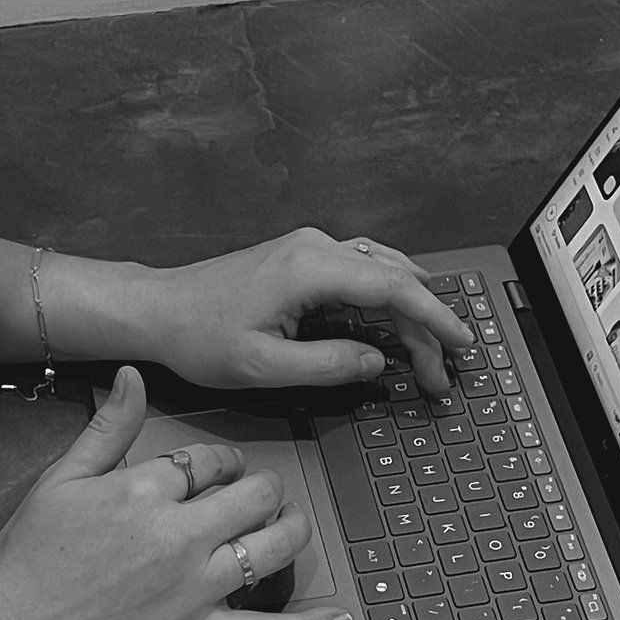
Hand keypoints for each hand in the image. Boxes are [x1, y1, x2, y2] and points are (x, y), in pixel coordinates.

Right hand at [0, 367, 350, 619]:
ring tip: (288, 524)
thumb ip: (108, 427)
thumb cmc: (29, 557)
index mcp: (144, 492)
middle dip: (263, 489)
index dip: (220, 460)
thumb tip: (133, 376)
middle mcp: (178, 537)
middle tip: (257, 493)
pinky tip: (338, 618)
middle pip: (254, 497)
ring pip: (271, 550)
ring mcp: (192, 589)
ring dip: (291, 531)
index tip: (216, 468)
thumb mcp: (61, 479)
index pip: (209, 461)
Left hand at [127, 228, 478, 395]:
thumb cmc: (198, 335)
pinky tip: (399, 316)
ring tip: (432, 346)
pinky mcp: (302, 258)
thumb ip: (329, 365)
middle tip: (441, 370)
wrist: (159, 311)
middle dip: (426, 325)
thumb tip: (377, 362)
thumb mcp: (265, 367)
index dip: (434, 317)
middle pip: (393, 280)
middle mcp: (314, 248)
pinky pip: (361, 270)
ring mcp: (308, 249)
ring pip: (381, 270)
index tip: (460, 342)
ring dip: (410, 307)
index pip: (392, 288)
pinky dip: (388, 294)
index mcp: (308, 269)